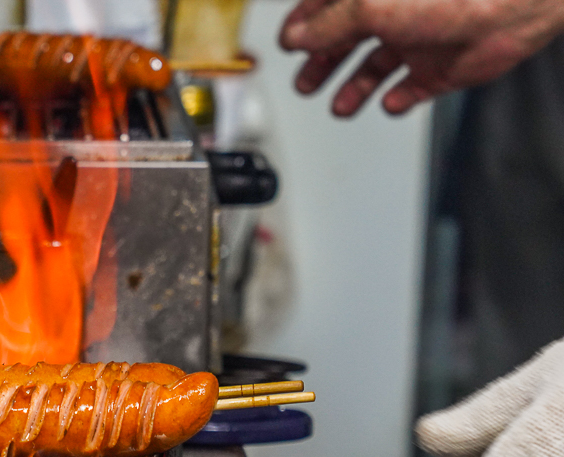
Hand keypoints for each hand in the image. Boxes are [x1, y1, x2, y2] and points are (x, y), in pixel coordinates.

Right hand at [279, 0, 563, 116]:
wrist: (511, 10)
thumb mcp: (371, 8)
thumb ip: (328, 24)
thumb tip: (295, 37)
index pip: (327, 6)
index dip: (303, 24)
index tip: (286, 44)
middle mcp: (395, 13)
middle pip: (347, 40)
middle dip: (323, 63)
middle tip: (305, 83)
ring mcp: (416, 41)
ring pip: (375, 69)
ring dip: (354, 88)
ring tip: (340, 106)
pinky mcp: (438, 68)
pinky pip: (409, 90)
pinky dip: (395, 101)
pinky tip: (389, 103)